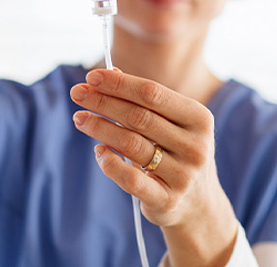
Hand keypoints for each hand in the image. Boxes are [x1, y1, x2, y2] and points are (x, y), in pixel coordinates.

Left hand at [69, 69, 237, 266]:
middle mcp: (195, 146)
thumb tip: (111, 73)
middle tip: (77, 93)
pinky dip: (110, 162)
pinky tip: (98, 151)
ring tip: (80, 118)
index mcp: (199, 119)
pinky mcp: (167, 200)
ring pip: (131, 145)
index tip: (91, 76)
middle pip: (139, 117)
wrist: (198, 204)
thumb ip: (144, 101)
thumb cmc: (177, 153)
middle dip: (104, 102)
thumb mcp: (171, 124)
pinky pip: (131, 179)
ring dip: (100, 128)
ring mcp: (183, 175)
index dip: (120, 84)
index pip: (153, 94)